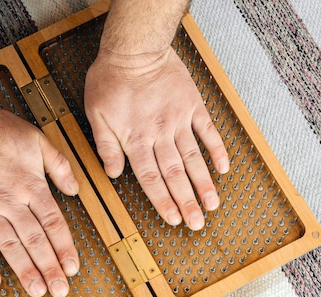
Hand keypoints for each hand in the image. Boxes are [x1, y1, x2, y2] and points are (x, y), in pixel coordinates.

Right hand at [0, 105, 79, 296]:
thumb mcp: (38, 140)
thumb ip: (59, 166)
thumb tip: (74, 189)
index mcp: (31, 186)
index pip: (53, 223)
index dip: (64, 248)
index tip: (72, 268)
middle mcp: (11, 202)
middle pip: (35, 240)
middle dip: (50, 267)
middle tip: (60, 290)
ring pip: (10, 246)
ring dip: (25, 270)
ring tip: (36, 290)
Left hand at [84, 46, 228, 229]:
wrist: (135, 49)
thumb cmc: (111, 79)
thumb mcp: (96, 114)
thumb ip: (106, 146)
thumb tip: (113, 173)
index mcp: (135, 139)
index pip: (151, 179)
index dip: (163, 202)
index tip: (173, 220)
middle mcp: (159, 134)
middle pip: (175, 175)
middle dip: (186, 202)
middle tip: (197, 223)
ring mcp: (179, 121)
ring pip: (193, 158)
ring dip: (203, 183)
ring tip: (212, 204)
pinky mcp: (192, 106)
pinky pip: (208, 131)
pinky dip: (217, 149)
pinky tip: (224, 167)